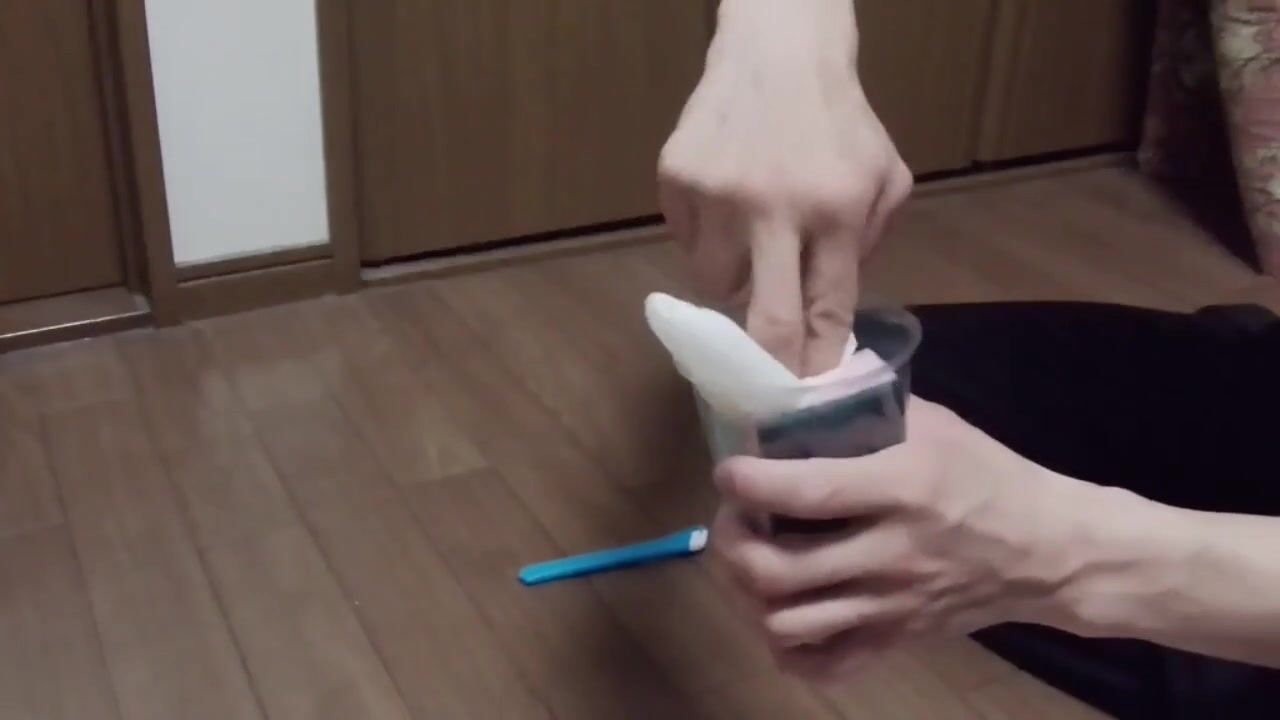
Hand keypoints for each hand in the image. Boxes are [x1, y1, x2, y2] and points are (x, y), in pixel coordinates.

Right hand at [658, 0, 911, 374]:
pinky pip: (687, 243)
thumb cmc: (840, 123)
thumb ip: (868, 245)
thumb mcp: (884, 177)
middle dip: (769, 369)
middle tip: (766, 394)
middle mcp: (773, 208)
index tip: (810, 398)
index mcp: (835, 211)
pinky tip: (726, 205)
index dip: (817, 362)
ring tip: (751, 244)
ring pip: (715, 285)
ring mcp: (716, 195)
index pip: (826, 310)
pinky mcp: (676, 180)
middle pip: (766, 321)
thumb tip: (833, 315)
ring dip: (735, 281)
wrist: (777, 52)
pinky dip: (706, 239)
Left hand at [709, 398, 1091, 680]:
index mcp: (901, 489)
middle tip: (732, 518)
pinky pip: (823, 664)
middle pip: (779, 570)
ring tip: (750, 562)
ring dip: (750, 594)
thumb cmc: (987, 476)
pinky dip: (787, 646)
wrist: (1050, 551)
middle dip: (733, 542)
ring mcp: (891, 606)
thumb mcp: (935, 425)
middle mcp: (890, 554)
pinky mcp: (897, 640)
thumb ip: (869, 407)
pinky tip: (783, 611)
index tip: (729, 470)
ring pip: (788, 623)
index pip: (806, 491)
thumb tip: (801, 390)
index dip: (749, 482)